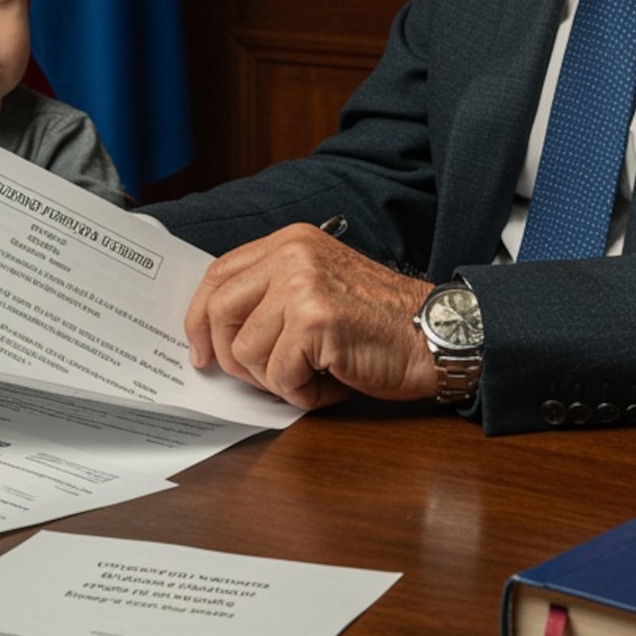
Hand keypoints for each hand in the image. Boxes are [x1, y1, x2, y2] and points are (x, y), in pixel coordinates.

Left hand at [183, 224, 437, 409]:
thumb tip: (216, 333)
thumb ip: (272, 294)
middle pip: (218, 312)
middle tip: (264, 378)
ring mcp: (303, 284)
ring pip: (246, 352)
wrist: (435, 334)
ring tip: (315, 374)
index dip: (200, 318)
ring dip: (277, 380)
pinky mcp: (315, 319)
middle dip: (231, 357)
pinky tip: (332, 383)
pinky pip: (278, 376)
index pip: (218, 275)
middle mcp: (293, 254)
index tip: (202, 351)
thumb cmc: (381, 321)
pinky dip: (302, 394)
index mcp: (291, 242)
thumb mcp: (319, 287)